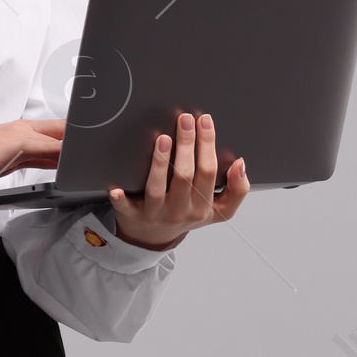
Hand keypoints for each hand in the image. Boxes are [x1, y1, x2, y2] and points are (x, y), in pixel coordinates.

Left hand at [109, 112, 246, 247]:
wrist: (155, 237)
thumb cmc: (188, 214)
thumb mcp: (219, 209)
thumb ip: (237, 189)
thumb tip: (240, 164)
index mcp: (203, 207)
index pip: (208, 172)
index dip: (208, 146)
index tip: (205, 121)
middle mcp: (180, 211)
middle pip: (185, 176)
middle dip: (187, 145)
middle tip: (185, 119)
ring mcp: (156, 214)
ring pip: (158, 188)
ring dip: (160, 163)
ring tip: (163, 139)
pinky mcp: (134, 216)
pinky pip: (126, 208)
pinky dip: (121, 199)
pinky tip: (116, 188)